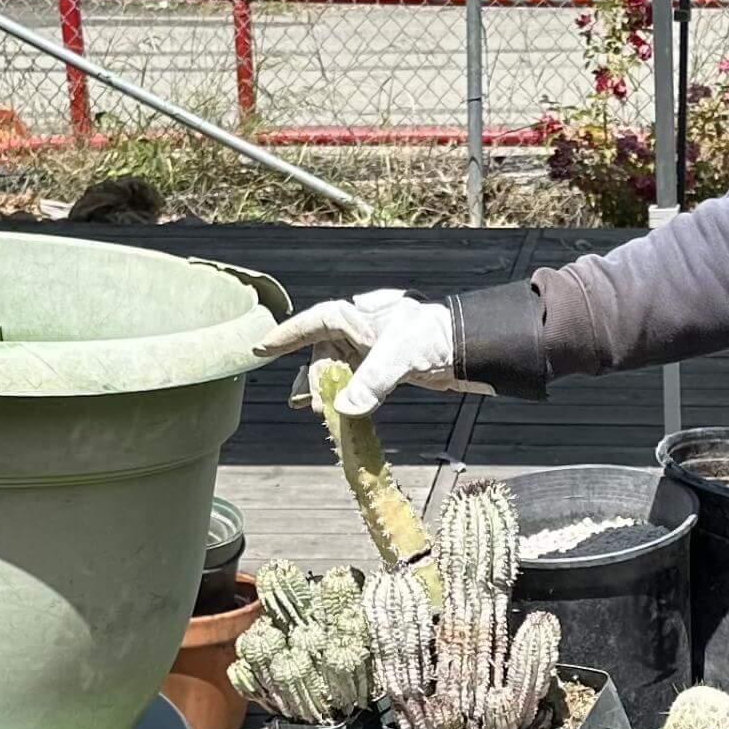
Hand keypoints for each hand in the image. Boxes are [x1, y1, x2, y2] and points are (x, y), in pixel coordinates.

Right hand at [255, 288, 485, 415]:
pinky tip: (337, 413)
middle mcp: (360, 330)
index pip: (313, 323)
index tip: (261, 347)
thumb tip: (345, 411)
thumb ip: (371, 383)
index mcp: (357, 315)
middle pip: (324, 354)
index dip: (287, 335)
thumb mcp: (398, 357)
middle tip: (312, 404)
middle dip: (315, 379)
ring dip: (326, 390)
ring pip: (337, 370)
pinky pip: (355, 383)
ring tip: (313, 409)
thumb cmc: (433, 338)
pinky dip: (345, 397)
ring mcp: (371, 349)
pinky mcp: (385, 368)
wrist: (467, 347)